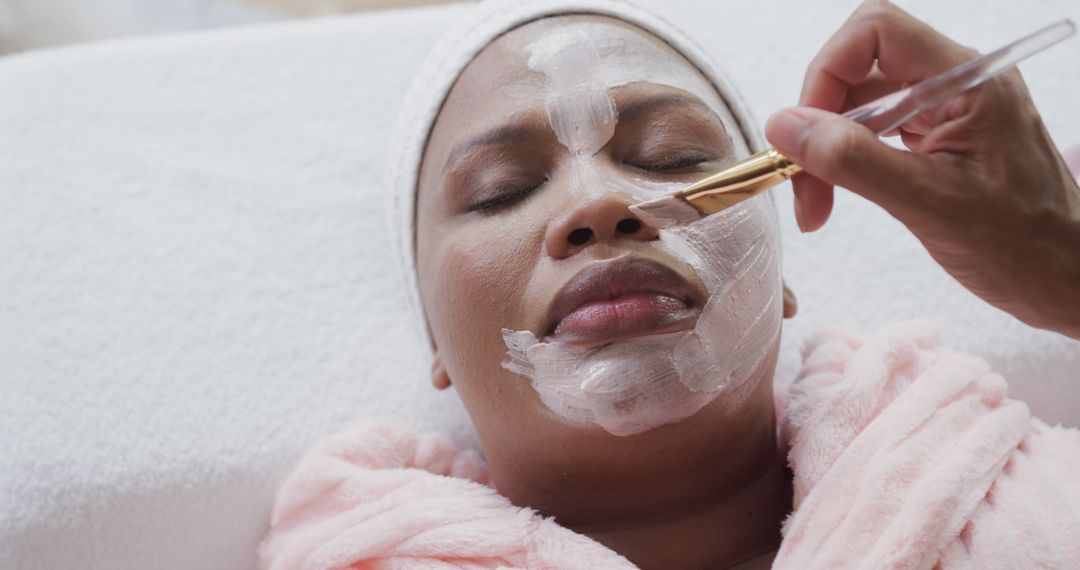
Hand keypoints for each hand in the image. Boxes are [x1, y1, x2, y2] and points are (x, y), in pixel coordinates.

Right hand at [765, 0, 1079, 338]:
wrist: (1067, 280)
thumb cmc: (1022, 246)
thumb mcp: (929, 204)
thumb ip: (853, 160)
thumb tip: (784, 125)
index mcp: (967, 81)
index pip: (875, 32)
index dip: (827, 72)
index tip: (804, 133)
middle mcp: (956, 83)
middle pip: (860, 67)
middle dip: (819, 120)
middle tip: (803, 185)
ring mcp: (947, 109)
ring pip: (860, 102)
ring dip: (827, 148)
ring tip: (817, 204)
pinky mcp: (938, 136)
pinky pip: (875, 130)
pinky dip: (846, 161)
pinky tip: (838, 196)